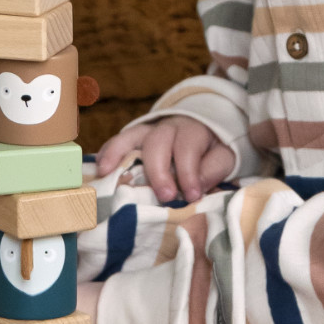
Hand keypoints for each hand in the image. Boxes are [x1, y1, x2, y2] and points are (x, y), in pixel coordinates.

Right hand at [94, 115, 236, 203]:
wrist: (205, 130)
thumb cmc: (211, 151)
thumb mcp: (223, 158)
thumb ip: (213, 170)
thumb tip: (196, 188)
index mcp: (193, 130)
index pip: (188, 148)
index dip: (189, 172)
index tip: (192, 196)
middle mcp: (168, 127)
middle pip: (158, 142)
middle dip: (159, 170)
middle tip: (164, 196)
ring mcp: (148, 131)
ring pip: (132, 136)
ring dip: (118, 153)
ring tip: (107, 172)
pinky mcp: (135, 138)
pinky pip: (119, 141)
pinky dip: (108, 152)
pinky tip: (99, 167)